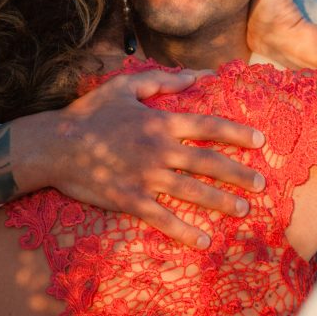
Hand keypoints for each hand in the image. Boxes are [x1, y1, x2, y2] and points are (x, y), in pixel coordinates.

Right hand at [11, 69, 265, 249]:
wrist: (55, 144)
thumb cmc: (89, 113)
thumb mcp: (125, 86)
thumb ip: (163, 81)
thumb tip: (196, 75)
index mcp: (159, 122)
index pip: (208, 127)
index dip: (236, 133)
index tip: (259, 140)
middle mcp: (158, 150)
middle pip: (208, 162)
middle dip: (238, 173)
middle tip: (261, 183)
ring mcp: (145, 176)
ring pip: (193, 191)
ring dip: (222, 201)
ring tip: (244, 209)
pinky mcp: (130, 199)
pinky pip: (163, 217)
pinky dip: (185, 230)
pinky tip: (203, 240)